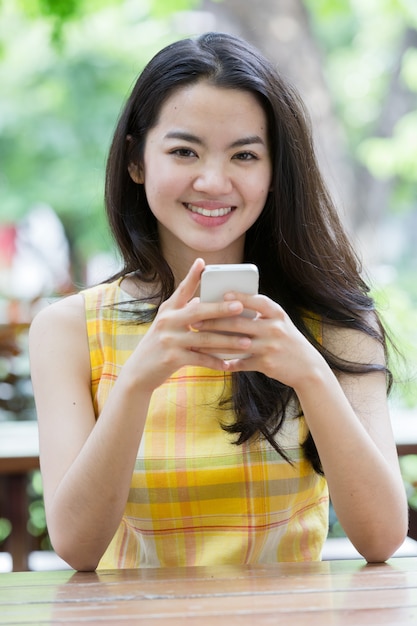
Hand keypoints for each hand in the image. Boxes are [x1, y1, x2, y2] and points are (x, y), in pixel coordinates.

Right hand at [121, 260, 253, 391]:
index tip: (202, 262)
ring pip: (205, 339)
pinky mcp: (172, 359)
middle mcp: (167, 321)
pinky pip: (200, 359)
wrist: (139, 372)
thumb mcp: (166, 325)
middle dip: (221, 308)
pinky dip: (216, 362)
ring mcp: (169, 340)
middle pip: (198, 312)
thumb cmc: (158, 346)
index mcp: (167, 310)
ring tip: (247, 342)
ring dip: (228, 341)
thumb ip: (183, 312)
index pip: (182, 290)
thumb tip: (204, 300)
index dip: (192, 276)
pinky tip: (229, 364)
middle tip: (240, 306)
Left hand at [194, 291, 326, 388]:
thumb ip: (260, 313)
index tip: (222, 294)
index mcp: (277, 314)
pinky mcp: (266, 364)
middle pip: (239, 323)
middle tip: (196, 321)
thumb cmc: (287, 340)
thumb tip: (229, 303)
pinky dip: (227, 362)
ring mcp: (270, 347)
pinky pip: (241, 362)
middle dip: (214, 322)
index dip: (239, 297)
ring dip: (214, 343)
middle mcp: (274, 328)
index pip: (257, 301)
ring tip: (198, 340)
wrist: (307, 367)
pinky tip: (213, 361)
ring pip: (235, 344)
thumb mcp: (279, 322)